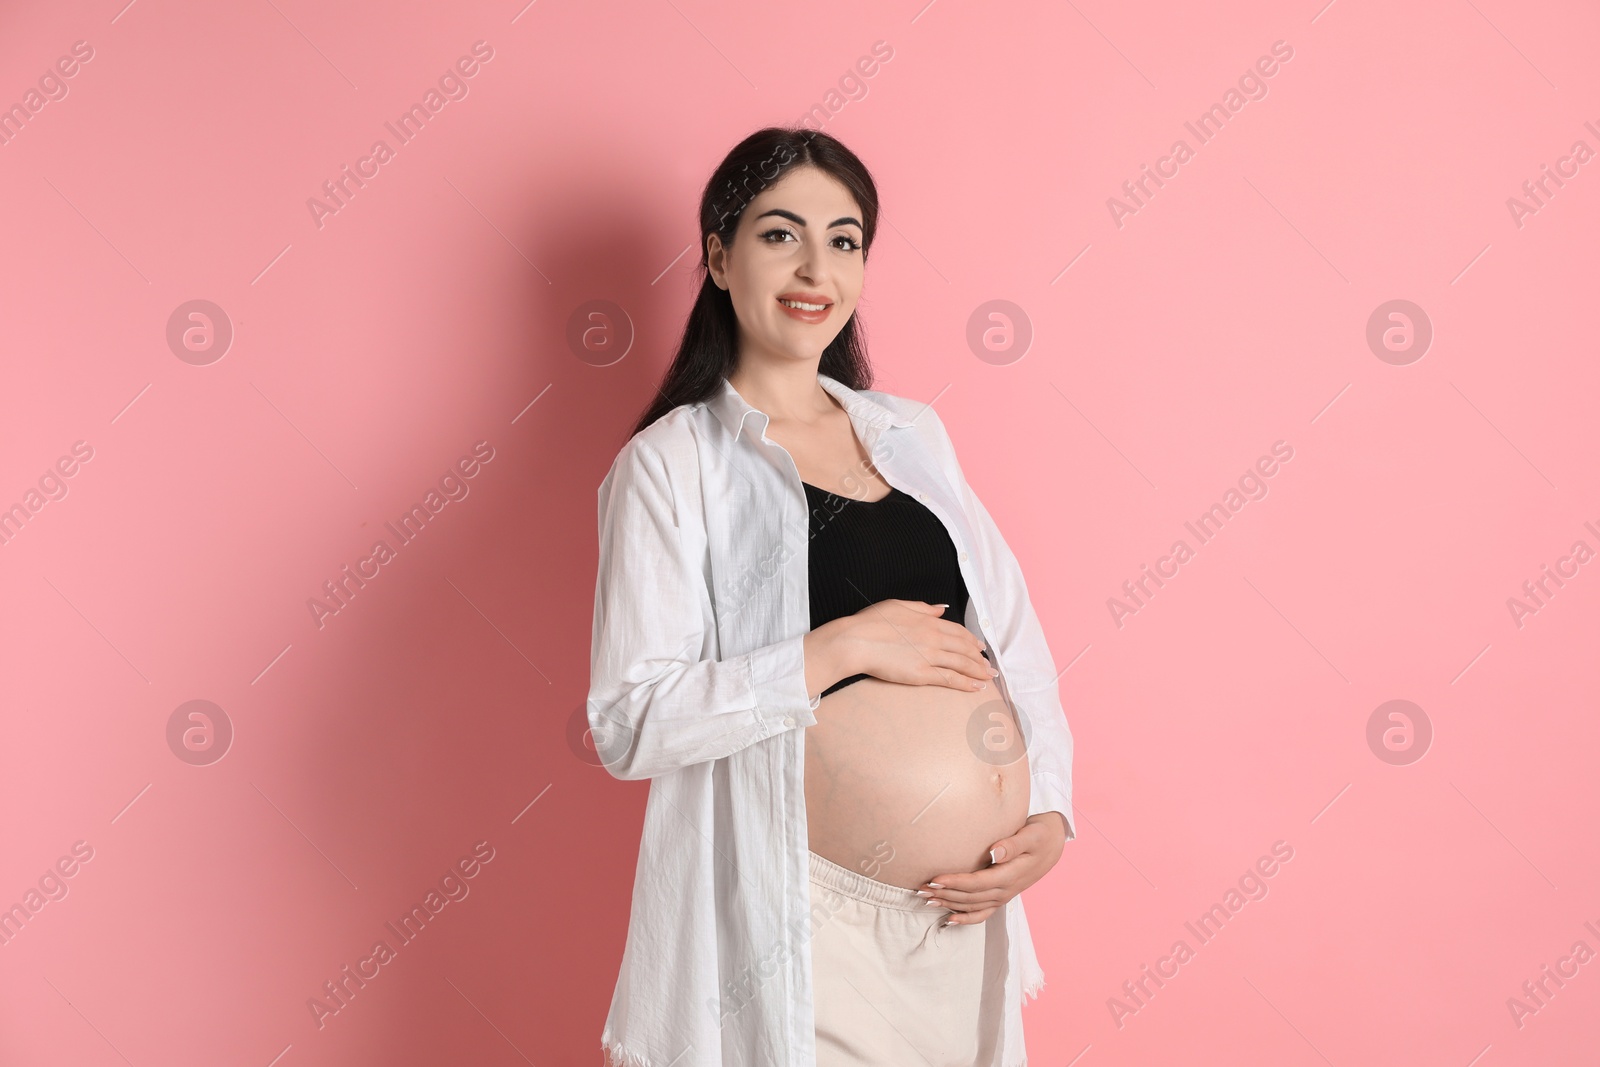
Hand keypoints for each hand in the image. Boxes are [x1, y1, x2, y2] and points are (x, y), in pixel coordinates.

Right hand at [839, 599, 994, 690]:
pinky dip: (966, 684)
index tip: (980, 646)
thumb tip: (941, 608)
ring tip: (989, 677)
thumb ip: (923, 608)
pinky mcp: (921, 674)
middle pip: (964, 648)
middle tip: (989, 665)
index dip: (971, 640)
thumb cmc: (870, 622)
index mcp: (928, 621)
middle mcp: (933, 638)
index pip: (958, 631)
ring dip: (978, 671)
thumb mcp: (898, 605)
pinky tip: (976, 688)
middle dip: (980, 658)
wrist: (855, 641)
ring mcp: (929, 656)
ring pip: (962, 664)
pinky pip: (950, 679)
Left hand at [917, 812, 1068, 925]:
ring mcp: (1004, 895)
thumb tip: (995, 851)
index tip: (935, 878)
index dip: (956, 882)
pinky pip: (983, 913)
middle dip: (944, 894)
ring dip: (949, 904)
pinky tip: (948, 920)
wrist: (1053, 844)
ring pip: (973, 906)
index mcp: (1012, 874)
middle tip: (920, 889)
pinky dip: (966, 919)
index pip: (978, 882)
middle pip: (970, 897)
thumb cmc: (1040, 835)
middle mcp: (1006, 889)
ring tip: (926, 899)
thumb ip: (1013, 843)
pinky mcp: (1002, 896)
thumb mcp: (1032, 834)